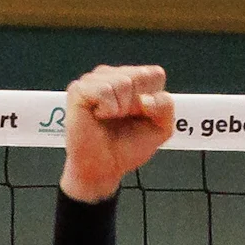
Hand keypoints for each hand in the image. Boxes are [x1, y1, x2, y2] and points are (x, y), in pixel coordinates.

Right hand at [62, 63, 175, 201]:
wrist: (102, 169)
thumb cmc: (126, 148)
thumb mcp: (161, 128)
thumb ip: (165, 106)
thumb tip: (145, 99)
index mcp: (133, 80)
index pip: (154, 75)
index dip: (152, 99)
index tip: (139, 117)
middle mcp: (113, 75)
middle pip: (140, 76)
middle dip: (136, 105)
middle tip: (122, 119)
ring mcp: (94, 80)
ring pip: (122, 82)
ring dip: (120, 108)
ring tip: (109, 118)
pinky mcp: (78, 90)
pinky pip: (103, 89)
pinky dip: (106, 108)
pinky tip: (98, 116)